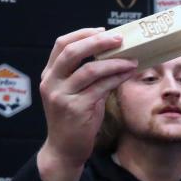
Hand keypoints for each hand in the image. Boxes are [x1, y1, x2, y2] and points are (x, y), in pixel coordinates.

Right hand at [37, 28, 137, 180]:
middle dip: (98, 42)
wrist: (65, 149)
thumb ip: (86, 74)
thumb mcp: (75, 93)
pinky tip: (128, 74)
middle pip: (72, 52)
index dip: (83, 34)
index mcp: (49, 75)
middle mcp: (51, 83)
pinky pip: (100, 88)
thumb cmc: (75, 120)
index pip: (62, 44)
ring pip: (89, 70)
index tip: (103, 30)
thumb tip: (113, 54)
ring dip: (114, 62)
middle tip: (120, 39)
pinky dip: (116, 78)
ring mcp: (61, 96)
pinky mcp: (75, 109)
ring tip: (132, 60)